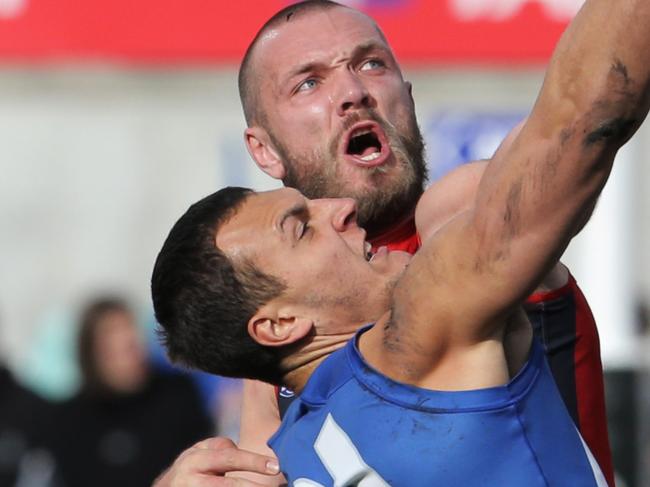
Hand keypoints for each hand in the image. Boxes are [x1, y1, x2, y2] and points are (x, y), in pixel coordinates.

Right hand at [152, 437, 280, 486]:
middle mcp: (192, 478)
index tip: (276, 467)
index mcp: (196, 459)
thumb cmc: (190, 468)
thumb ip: (220, 449)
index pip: (230, 458)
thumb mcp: (200, 452)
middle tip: (276, 485)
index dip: (255, 462)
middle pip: (229, 484)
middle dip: (253, 486)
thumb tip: (241, 452)